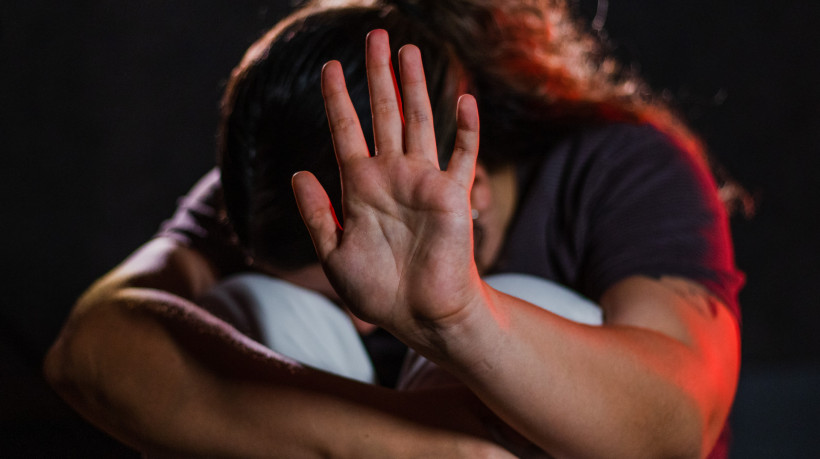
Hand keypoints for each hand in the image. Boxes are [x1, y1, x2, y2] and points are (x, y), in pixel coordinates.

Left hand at [292, 29, 482, 343]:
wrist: (420, 316)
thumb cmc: (378, 291)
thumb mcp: (334, 255)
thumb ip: (317, 214)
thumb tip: (298, 172)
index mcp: (360, 187)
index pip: (346, 131)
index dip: (338, 99)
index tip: (330, 67)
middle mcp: (392, 176)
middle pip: (385, 114)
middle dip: (378, 75)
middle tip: (375, 35)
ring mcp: (424, 182)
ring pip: (420, 122)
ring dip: (416, 86)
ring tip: (408, 50)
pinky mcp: (454, 197)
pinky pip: (463, 155)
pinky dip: (466, 128)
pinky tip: (463, 99)